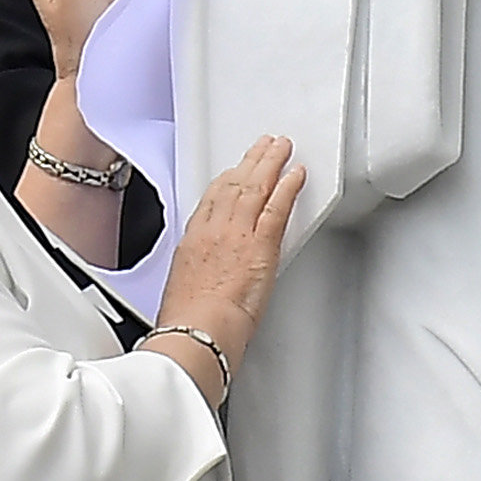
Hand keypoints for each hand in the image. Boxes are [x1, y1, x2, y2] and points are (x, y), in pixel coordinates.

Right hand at [156, 138, 305, 396]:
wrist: (197, 333)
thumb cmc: (188, 325)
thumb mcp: (183, 292)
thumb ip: (200, 278)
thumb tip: (207, 282)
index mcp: (193, 243)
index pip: (211, 201)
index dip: (226, 181)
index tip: (235, 171)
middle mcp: (214, 231)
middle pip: (233, 186)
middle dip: (250, 163)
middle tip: (263, 147)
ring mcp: (237, 234)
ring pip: (255, 187)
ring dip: (270, 163)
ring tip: (281, 149)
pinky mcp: (260, 245)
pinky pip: (277, 207)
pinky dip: (288, 187)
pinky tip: (297, 174)